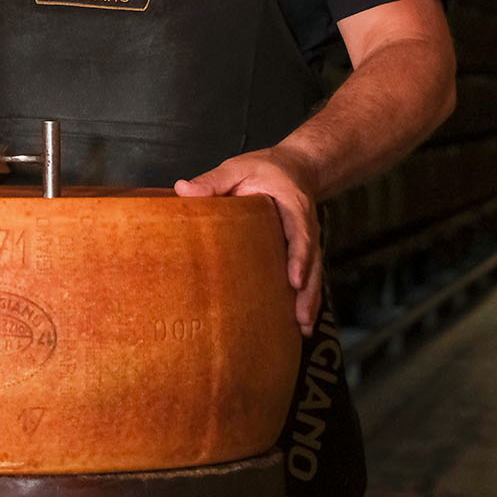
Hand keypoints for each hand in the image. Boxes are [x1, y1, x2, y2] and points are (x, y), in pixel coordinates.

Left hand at [175, 146, 322, 335]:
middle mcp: (306, 227)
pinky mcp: (304, 253)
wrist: (297, 167)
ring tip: (303, 329)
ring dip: (310, 302)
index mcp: (292, 206)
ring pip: (314, 274)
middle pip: (312, 262)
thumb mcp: (238, 168)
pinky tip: (300, 323)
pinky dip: (307, 299)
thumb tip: (182, 190)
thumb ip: (213, 180)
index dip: (298, 257)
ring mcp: (308, 242)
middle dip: (307, 292)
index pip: (299, 234)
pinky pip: (309, 277)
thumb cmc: (265, 169)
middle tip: (300, 319)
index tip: (293, 279)